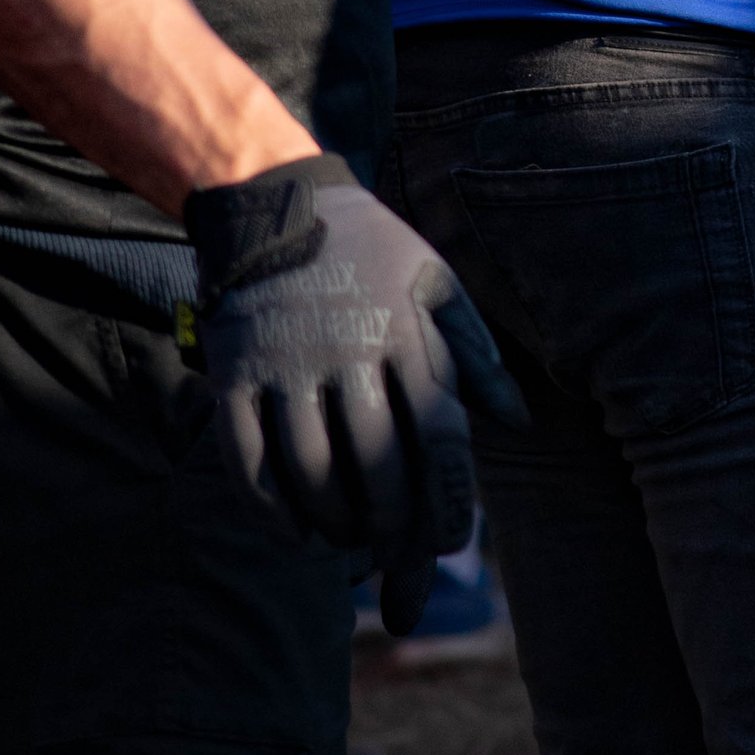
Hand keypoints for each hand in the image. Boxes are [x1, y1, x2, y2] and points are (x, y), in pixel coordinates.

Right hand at [184, 158, 524, 632]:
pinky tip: (296, 533)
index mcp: (404, 334)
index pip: (439, 436)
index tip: (451, 541)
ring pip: (311, 474)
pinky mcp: (235, 376)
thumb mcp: (436, 283)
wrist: (275, 200)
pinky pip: (248, 463)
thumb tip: (518, 422)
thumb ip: (477, 355)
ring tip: (351, 543)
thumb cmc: (371, 250)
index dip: (448, 501)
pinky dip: (273, 512)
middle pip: (376, 466)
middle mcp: (346, 354)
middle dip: (393, 527)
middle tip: (397, 554)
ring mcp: (285, 367)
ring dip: (335, 526)